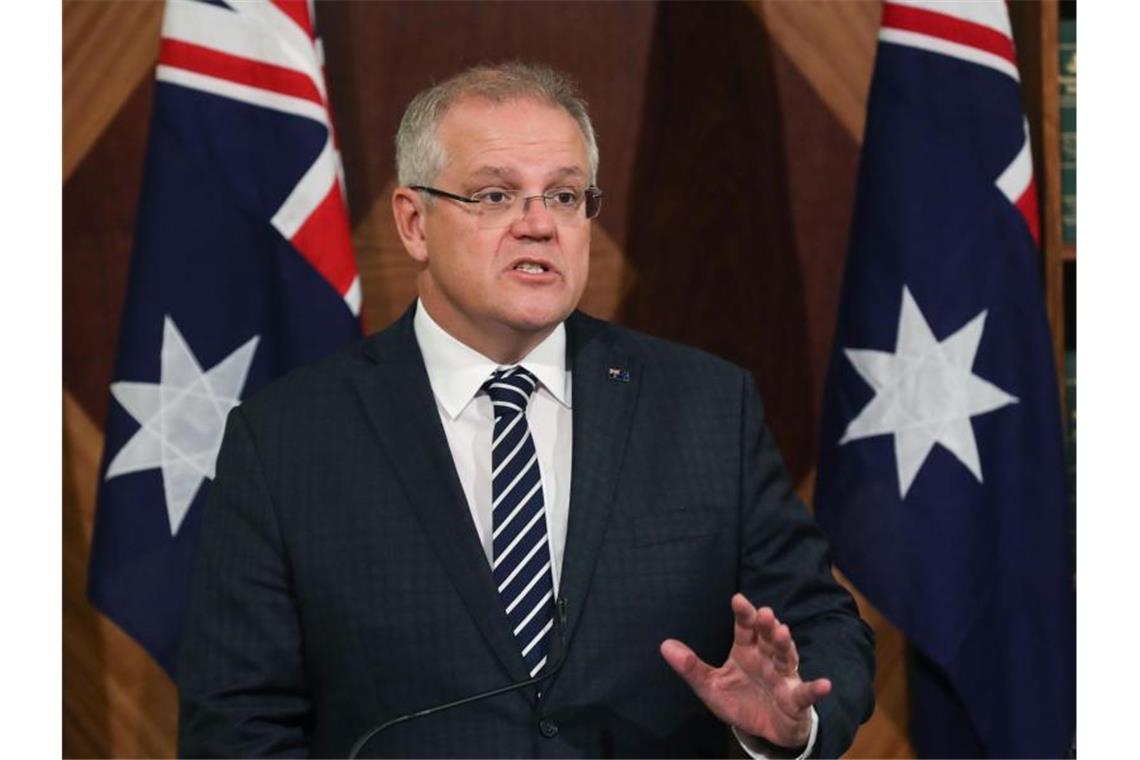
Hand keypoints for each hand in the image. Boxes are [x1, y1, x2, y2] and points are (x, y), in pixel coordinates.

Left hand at [660, 593, 831, 749]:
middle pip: (768, 638)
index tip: (738, 600)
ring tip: (783, 633)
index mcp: (746, 651)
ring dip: (786, 645)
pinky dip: (816, 689)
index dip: (743, 614)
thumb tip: (665, 645)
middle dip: (767, 626)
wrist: (764, 730)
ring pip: (786, 657)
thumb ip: (691, 667)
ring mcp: (784, 677)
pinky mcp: (796, 699)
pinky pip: (806, 693)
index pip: (745, 628)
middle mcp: (767, 658)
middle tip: (765, 613)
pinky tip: (824, 684)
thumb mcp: (711, 686)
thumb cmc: (739, 700)